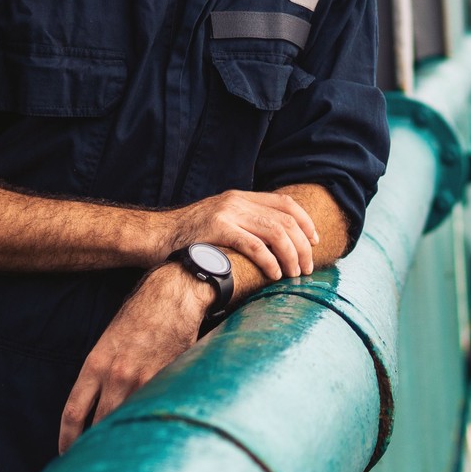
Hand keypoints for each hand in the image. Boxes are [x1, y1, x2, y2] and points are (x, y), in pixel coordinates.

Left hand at [58, 266, 209, 451]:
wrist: (173, 296)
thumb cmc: (138, 315)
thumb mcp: (107, 341)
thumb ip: (99, 373)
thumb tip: (94, 406)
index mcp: (96, 364)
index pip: (74, 413)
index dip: (68, 439)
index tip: (66, 454)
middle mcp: (116, 376)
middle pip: (100, 424)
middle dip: (95, 445)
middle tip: (93, 461)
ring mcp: (144, 380)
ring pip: (128, 421)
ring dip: (123, 439)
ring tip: (120, 456)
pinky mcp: (167, 380)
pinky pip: (154, 410)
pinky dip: (150, 423)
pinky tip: (149, 434)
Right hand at [155, 189, 317, 280]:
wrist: (155, 237)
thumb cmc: (190, 237)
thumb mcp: (220, 220)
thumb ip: (244, 223)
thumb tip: (274, 243)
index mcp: (241, 197)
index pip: (285, 203)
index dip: (305, 222)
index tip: (315, 242)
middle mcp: (237, 201)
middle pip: (285, 220)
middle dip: (302, 246)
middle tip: (307, 268)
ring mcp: (227, 213)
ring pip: (275, 232)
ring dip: (291, 256)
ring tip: (295, 274)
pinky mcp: (218, 230)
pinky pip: (254, 245)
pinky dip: (270, 261)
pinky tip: (274, 274)